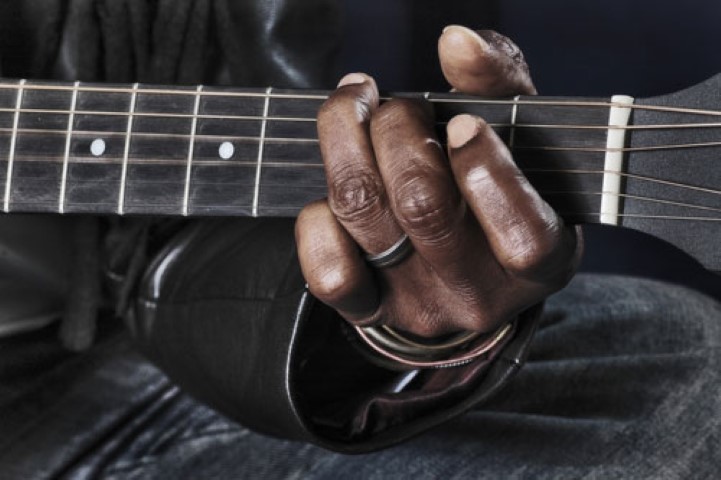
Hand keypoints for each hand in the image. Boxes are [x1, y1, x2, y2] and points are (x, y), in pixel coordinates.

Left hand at [295, 26, 580, 337]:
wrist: (465, 265)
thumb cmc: (495, 186)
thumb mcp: (520, 134)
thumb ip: (499, 82)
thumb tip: (456, 41)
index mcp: (541, 258)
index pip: (521, 234)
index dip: (485, 169)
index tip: (462, 122)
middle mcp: (481, 292)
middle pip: (421, 204)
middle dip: (398, 128)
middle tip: (399, 107)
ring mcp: (422, 306)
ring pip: (364, 215)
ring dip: (346, 143)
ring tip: (355, 109)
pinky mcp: (372, 312)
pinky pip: (329, 273)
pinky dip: (317, 221)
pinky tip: (334, 191)